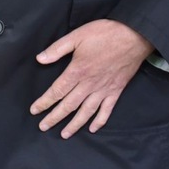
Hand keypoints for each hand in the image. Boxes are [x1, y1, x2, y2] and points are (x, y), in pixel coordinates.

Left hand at [29, 19, 153, 137]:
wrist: (134, 36)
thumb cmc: (104, 34)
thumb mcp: (76, 36)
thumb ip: (57, 49)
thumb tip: (40, 59)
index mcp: (77, 71)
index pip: (57, 91)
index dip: (44, 102)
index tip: (34, 110)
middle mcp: (89, 84)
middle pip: (69, 105)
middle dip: (55, 117)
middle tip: (43, 126)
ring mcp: (104, 89)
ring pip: (86, 112)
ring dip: (74, 124)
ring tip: (64, 134)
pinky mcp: (116, 91)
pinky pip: (107, 110)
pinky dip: (99, 121)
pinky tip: (92, 129)